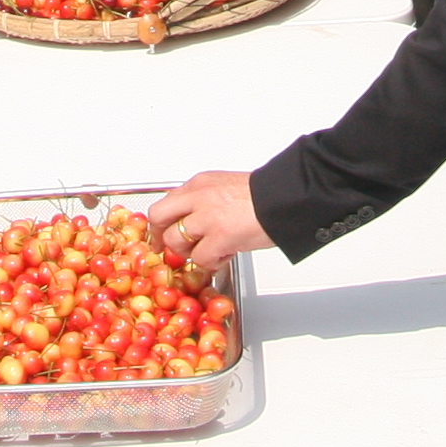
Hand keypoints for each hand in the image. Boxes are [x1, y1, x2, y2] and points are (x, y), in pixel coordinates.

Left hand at [149, 169, 267, 268]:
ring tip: (211, 250)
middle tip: (174, 249)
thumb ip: (203, 201)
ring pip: (176, 241)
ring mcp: (207, 216)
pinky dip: (211, 262)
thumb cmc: (264, 195)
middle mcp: (198, 196)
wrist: (285, 198)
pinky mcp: (220, 236)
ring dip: (191, 252)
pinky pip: (200, 258)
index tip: (160, 235)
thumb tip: (191, 221)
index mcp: (199, 183)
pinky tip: (225, 255)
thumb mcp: (225, 187)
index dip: (160, 223)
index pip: (165, 202)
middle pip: (159, 217)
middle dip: (163, 237)